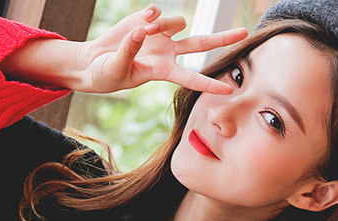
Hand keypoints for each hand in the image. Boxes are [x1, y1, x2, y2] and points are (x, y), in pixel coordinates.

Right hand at [73, 5, 247, 94]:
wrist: (94, 61)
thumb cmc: (106, 74)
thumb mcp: (116, 68)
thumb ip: (130, 51)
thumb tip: (142, 31)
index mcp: (162, 71)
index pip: (191, 77)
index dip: (209, 84)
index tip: (228, 90)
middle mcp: (167, 53)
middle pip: (201, 44)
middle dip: (222, 38)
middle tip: (244, 32)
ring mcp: (160, 35)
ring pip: (177, 22)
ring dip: (162, 25)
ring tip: (141, 32)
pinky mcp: (149, 20)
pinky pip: (158, 12)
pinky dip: (151, 15)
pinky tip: (141, 22)